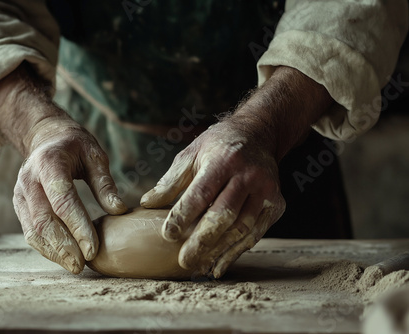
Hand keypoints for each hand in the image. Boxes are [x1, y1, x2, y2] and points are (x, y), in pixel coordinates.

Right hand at [13, 115, 126, 273]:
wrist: (46, 137)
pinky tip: (62, 257)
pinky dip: (45, 247)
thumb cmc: (75, 146)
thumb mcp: (95, 156)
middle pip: (44, 220)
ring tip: (75, 266)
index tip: (93, 249)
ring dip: (53, 252)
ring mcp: (20, 193)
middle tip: (83, 265)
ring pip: (33, 230)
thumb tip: (119, 210)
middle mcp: (29, 179)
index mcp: (49, 163)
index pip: (63, 201)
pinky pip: (29, 231)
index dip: (78, 227)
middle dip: (64, 246)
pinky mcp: (18, 204)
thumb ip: (105, 184)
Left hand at [141, 66, 334, 277]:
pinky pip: (255, 234)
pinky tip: (217, 265)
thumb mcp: (191, 154)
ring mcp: (266, 191)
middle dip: (202, 241)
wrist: (259, 134)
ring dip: (218, 251)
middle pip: (224, 214)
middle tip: (183, 261)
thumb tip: (146, 203)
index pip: (201, 193)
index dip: (183, 215)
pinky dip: (235, 252)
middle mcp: (248, 176)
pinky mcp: (276, 205)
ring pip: (241, 228)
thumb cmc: (217, 146)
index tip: (167, 234)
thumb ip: (170, 181)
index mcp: (223, 160)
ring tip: (197, 267)